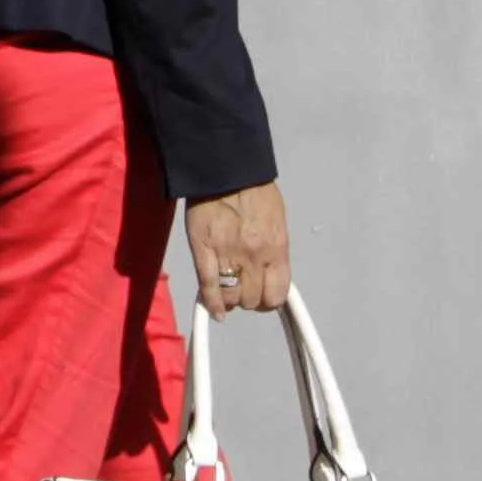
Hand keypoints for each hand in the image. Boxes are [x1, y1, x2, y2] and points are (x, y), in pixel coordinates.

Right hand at [185, 183, 289, 315]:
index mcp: (276, 248)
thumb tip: (271, 272)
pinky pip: (208, 287)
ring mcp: (228, 255)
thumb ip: (274, 250)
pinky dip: (212, 303)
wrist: (226, 169)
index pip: (278, 293)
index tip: (264, 299)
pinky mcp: (203, 251)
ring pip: (232, 297)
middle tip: (244, 292)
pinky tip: (216, 310)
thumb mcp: (276, 221)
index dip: (270, 301)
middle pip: (254, 299)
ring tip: (228, 293)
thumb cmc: (253, 190)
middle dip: (250, 299)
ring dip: (231, 299)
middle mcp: (255, 257)